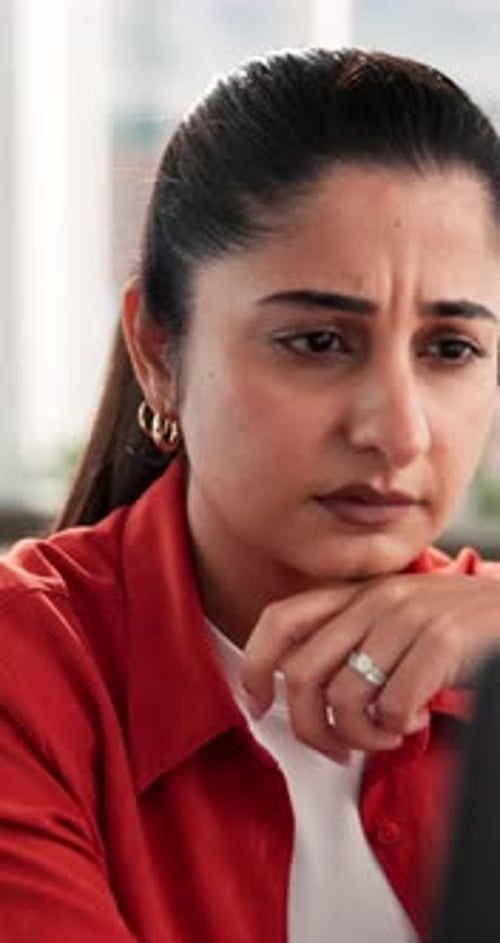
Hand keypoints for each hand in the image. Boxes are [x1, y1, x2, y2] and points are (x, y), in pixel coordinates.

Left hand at [241, 573, 499, 762]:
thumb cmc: (457, 627)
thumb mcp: (396, 620)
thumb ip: (352, 640)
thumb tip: (300, 692)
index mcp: (357, 594)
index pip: (280, 620)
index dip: (255, 666)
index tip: (257, 705)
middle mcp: (375, 600)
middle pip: (301, 675)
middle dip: (308, 728)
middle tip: (335, 749)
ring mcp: (407, 617)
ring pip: (342, 699)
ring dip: (362, 736)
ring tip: (388, 731)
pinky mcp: (441, 640)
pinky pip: (391, 706)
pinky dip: (398, 728)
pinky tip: (415, 719)